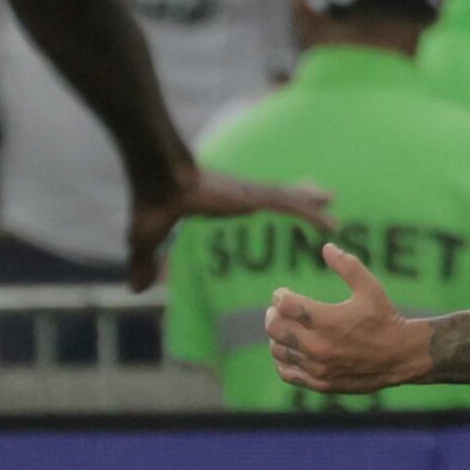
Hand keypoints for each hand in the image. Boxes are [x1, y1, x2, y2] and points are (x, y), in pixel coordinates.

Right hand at [126, 166, 329, 288]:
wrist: (156, 178)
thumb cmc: (149, 201)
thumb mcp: (146, 241)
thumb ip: (145, 264)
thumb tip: (136, 290)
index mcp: (220, 202)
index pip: (252, 202)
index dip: (267, 203)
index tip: (282, 206)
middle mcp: (239, 196)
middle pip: (278, 197)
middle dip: (300, 200)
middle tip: (323, 202)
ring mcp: (248, 195)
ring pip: (289, 201)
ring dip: (312, 208)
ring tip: (334, 208)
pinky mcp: (253, 198)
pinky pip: (290, 207)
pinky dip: (312, 215)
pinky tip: (331, 221)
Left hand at [264, 242, 425, 395]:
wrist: (402, 356)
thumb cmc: (385, 318)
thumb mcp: (370, 287)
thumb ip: (347, 265)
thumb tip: (326, 247)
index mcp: (327, 320)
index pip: (284, 305)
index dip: (280, 295)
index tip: (284, 293)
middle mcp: (318, 346)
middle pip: (274, 327)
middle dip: (274, 314)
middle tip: (280, 309)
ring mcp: (318, 367)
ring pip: (278, 350)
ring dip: (278, 337)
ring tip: (287, 328)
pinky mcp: (321, 383)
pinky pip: (287, 372)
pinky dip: (283, 360)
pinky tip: (291, 350)